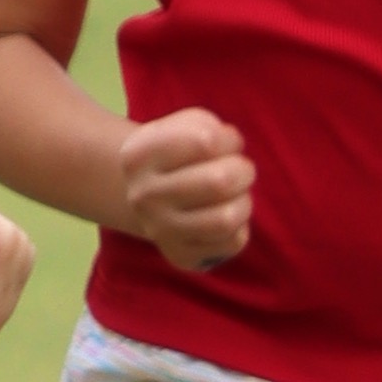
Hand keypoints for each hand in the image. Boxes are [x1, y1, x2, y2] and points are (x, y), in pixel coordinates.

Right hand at [110, 108, 254, 268]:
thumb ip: (208, 127)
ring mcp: (159, 230)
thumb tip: (231, 148)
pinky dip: (240, 226)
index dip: (228, 139)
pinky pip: (233, 243)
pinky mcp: (181, 255)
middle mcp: (142, 196)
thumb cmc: (177, 152)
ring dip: (243, 201)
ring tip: (236, 194)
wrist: (149, 195)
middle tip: (239, 169)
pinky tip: (224, 215)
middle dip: (242, 170)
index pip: (206, 141)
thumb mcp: (182, 125)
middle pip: (219, 182)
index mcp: (139, 156)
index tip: (223, 143)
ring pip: (227, 218)